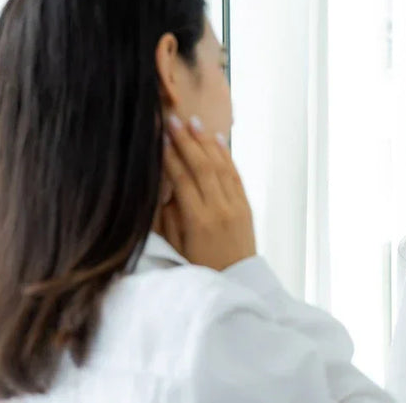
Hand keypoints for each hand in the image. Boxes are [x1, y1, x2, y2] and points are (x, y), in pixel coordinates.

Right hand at [159, 114, 255, 270]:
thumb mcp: (177, 248)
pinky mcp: (246, 207)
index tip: (159, 138)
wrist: (237, 285)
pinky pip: (236, 176)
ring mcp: (236, 207)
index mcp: (198, 221)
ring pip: (221, 166)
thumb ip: (170, 218)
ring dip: (206, 142)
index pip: (182, 179)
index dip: (170, 157)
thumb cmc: (200, 271)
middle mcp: (220, 209)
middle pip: (202, 167)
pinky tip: (217, 140)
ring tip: (193, 122)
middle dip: (186, 141)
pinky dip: (226, 155)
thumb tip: (166, 188)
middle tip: (173, 120)